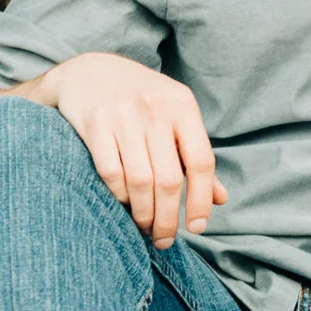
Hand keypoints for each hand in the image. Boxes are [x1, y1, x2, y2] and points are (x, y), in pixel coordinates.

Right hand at [37, 53, 225, 249]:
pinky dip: (118, 196)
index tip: (197, 227)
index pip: (201, 162)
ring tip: (144, 227)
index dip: (201, 200)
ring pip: (139, 181)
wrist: (90, 71)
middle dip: (168, 218)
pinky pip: (111, 172)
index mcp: (183, 106)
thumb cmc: (141, 101)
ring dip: (143, 213)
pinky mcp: (94, 123)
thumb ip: (194, 156)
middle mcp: (156, 108)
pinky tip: (122, 204)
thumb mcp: (175, 117)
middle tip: (164, 240)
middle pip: (169, 179)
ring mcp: (123, 115)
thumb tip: (220, 199)